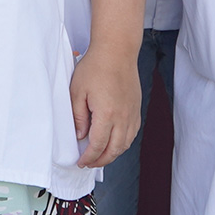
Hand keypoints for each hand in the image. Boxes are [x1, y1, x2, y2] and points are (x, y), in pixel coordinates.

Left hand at [70, 48, 143, 169]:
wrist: (117, 51)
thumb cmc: (95, 67)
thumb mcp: (77, 91)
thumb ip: (78, 117)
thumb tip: (80, 136)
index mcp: (107, 114)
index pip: (98, 145)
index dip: (89, 157)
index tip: (81, 161)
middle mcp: (123, 117)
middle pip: (114, 150)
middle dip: (101, 161)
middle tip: (89, 163)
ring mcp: (132, 113)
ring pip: (125, 144)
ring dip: (113, 154)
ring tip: (101, 156)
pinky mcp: (136, 108)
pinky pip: (132, 133)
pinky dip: (123, 142)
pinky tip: (115, 142)